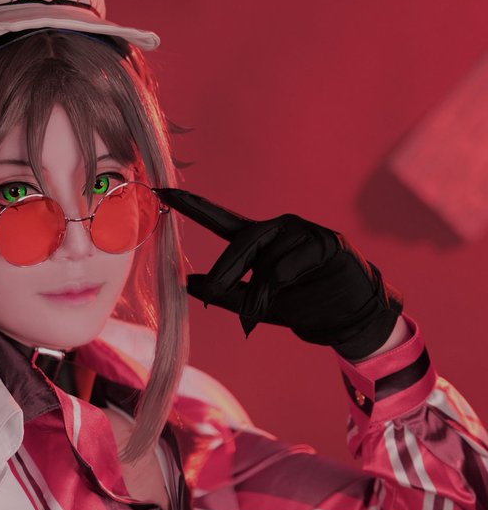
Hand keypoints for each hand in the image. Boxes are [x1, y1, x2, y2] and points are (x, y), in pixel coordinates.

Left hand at [157, 187, 402, 360]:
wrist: (346, 318)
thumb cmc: (301, 306)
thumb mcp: (256, 304)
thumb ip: (225, 293)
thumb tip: (187, 283)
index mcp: (258, 241)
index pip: (220, 219)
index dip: (192, 206)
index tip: (163, 191)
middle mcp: (277, 229)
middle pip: (239, 242)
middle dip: (226, 272)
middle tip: (215, 293)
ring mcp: (302, 231)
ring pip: (265, 259)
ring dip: (261, 291)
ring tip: (267, 308)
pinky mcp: (324, 241)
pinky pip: (288, 264)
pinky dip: (281, 286)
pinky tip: (293, 292)